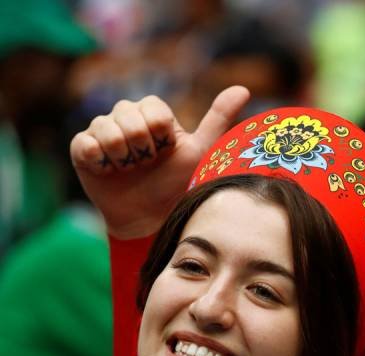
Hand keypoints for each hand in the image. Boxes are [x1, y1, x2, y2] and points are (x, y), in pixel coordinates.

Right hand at [70, 86, 249, 238]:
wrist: (152, 218)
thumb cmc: (179, 183)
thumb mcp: (202, 151)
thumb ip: (219, 119)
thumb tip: (243, 89)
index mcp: (153, 113)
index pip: (153, 108)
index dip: (161, 134)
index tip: (166, 151)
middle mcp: (126, 116)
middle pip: (129, 115)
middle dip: (143, 147)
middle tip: (147, 163)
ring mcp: (102, 131)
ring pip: (107, 129)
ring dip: (123, 157)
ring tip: (130, 169)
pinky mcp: (82, 149)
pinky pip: (86, 144)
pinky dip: (101, 162)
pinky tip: (111, 172)